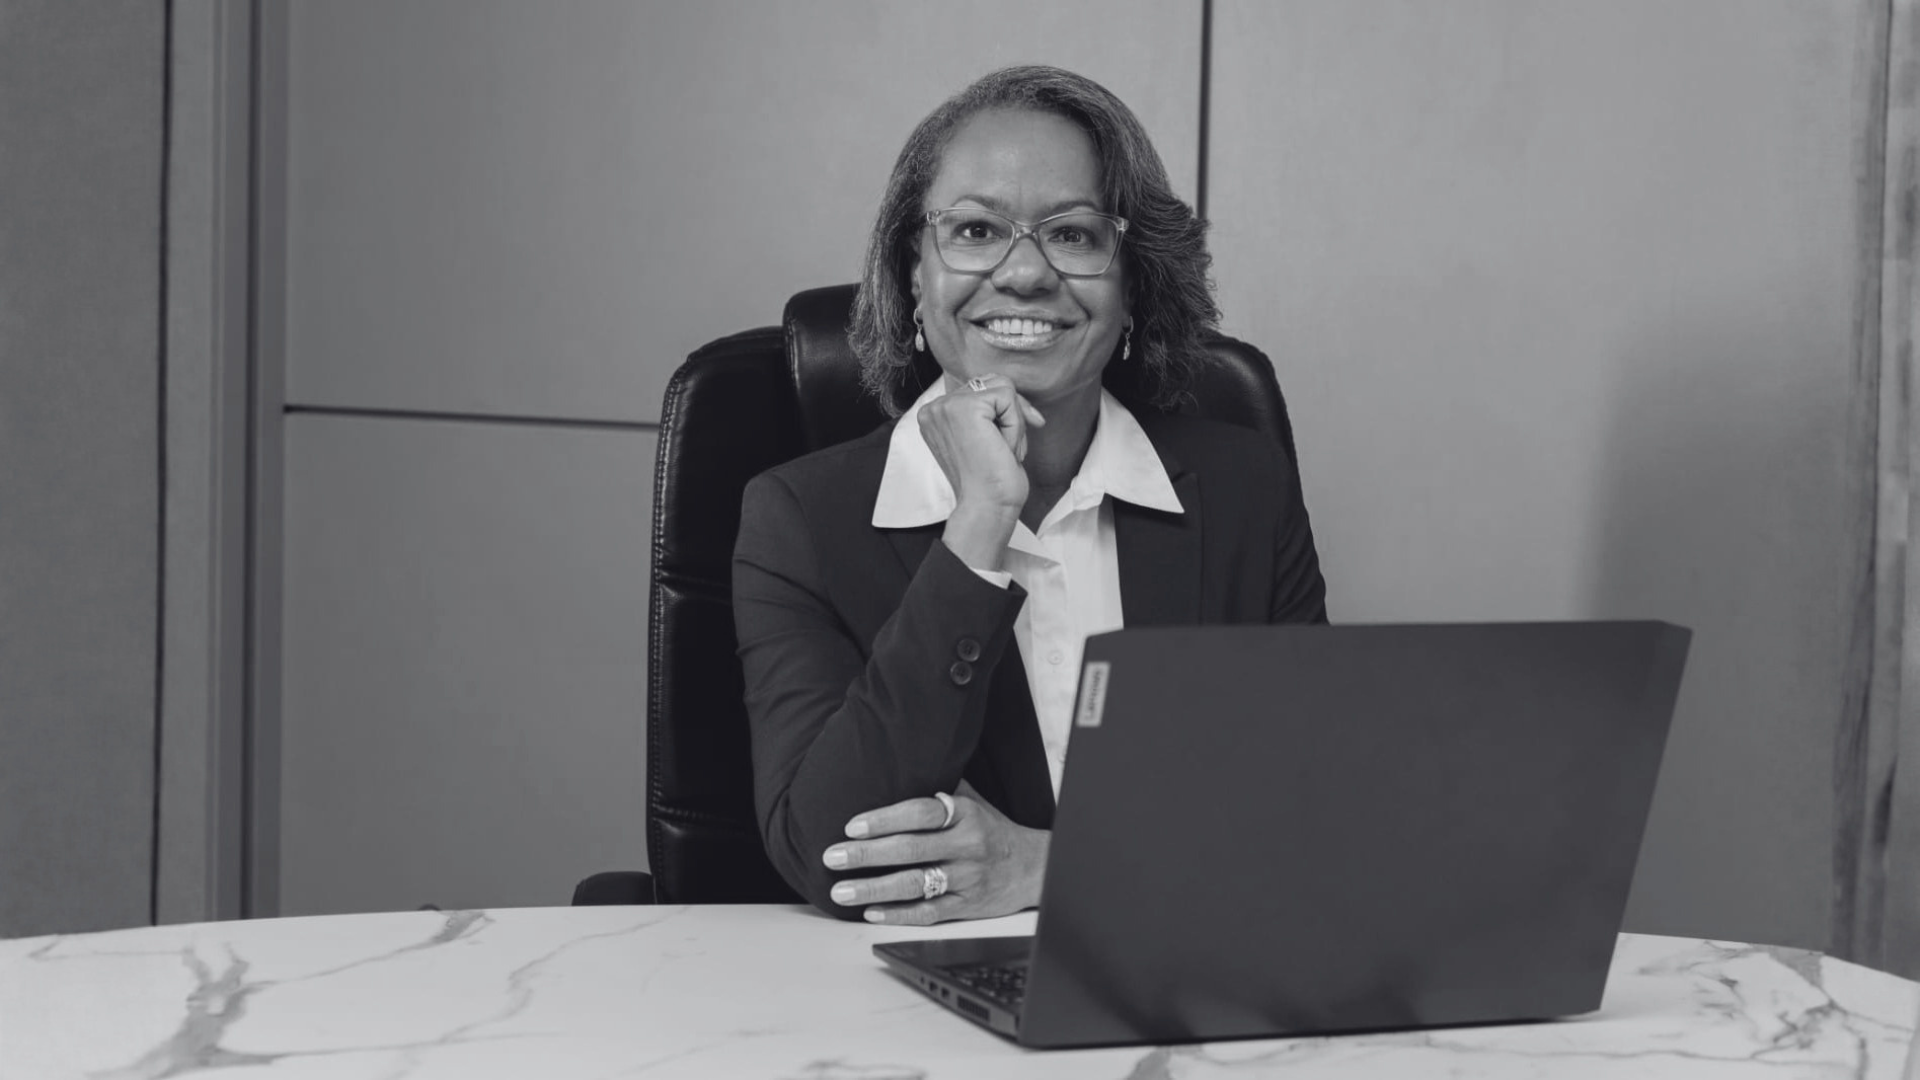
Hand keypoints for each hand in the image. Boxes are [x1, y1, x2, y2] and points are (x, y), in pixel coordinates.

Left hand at [821, 782, 1049, 924]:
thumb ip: (937, 787)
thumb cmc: (989, 828)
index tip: (851, 825)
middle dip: (866, 855)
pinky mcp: (967, 907)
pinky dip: (897, 914)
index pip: (920, 813)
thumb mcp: (971, 799)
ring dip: (873, 889)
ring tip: (841, 891)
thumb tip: (891, 765)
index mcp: (965, 814)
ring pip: (914, 885)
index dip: (884, 819)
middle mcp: (967, 846)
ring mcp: (967, 879)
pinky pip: (928, 913)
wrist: (1032, 866)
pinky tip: (871, 912)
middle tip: (832, 857)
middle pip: (910, 850)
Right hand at [918, 375, 1044, 568]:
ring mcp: (946, 405)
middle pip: (992, 383)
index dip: (1004, 410)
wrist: (987, 506)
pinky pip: (1008, 397)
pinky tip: (1003, 449)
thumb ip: (986, 411)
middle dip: (1013, 414)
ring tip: (1003, 450)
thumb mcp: (983, 437)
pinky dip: (1015, 425)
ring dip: (1014, 421)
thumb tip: (1013, 391)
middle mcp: (934, 407)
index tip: (1011, 441)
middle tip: (1007, 450)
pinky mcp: (966, 407)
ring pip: (1003, 387)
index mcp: (934, 415)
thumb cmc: (991, 481)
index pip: (979, 389)